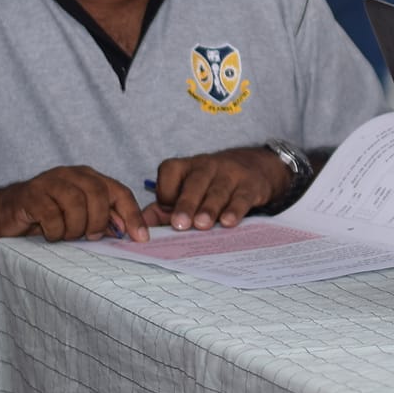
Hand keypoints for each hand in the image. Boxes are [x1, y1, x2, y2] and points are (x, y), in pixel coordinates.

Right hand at [0, 167, 145, 245]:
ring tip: (67, 235)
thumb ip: (105, 220)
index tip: (141, 238)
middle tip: (90, 237)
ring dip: (75, 227)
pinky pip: (52, 214)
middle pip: (99, 194)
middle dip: (99, 222)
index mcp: (89, 177)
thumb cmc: (47, 216)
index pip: (120, 192)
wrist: (4, 214)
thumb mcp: (80, 218)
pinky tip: (50, 234)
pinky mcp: (30, 194)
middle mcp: (71, 174)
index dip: (132, 215)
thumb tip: (132, 232)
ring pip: (76, 203)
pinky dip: (55, 230)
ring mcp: (49, 181)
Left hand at [141, 148, 288, 231]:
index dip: (165, 191)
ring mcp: (230, 173)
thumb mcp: (186, 190)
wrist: (253, 168)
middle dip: (186, 203)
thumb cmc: (210, 185)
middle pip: (195, 182)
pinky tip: (228, 222)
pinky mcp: (250, 185)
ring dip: (209, 209)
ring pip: (218, 191)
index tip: (164, 208)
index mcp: (186, 166)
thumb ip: (162, 209)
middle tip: (179, 224)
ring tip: (202, 225)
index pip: (170, 172)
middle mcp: (207, 166)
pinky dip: (235, 210)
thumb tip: (140, 226)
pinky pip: (242, 197)